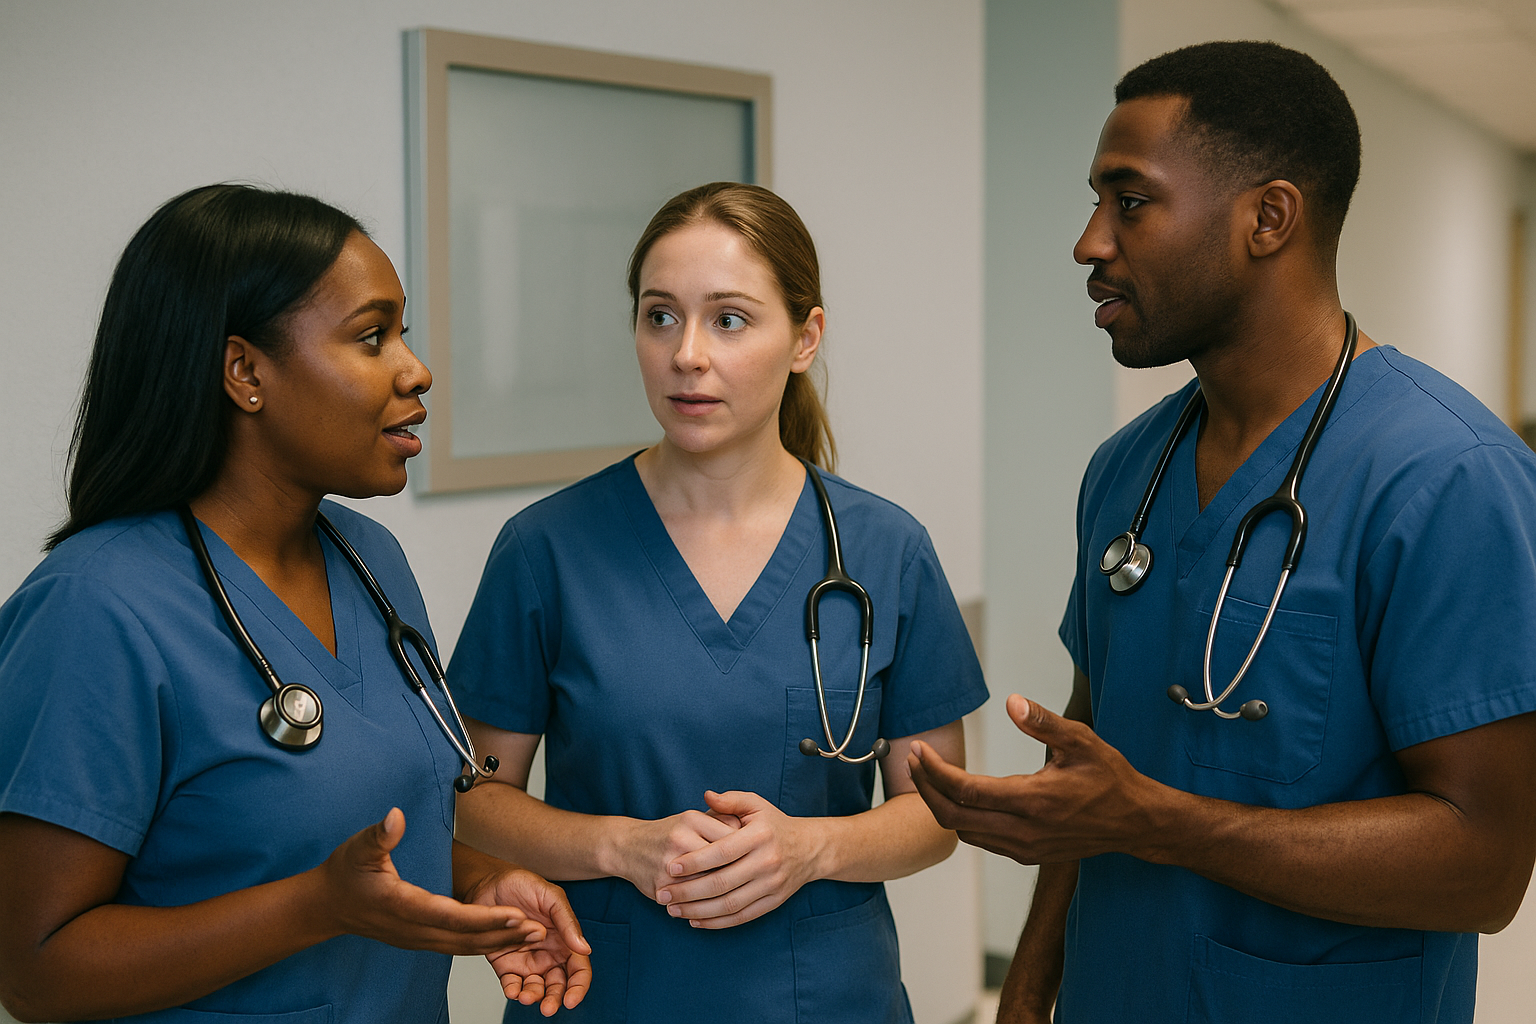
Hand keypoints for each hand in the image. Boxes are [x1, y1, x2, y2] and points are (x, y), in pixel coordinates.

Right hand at [316, 809, 541, 953]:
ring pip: (464, 947)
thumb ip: (380, 835)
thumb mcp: (358, 848)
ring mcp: (417, 939)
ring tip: (534, 937)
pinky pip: (458, 947)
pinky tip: (507, 939)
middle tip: (540, 931)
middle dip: (504, 935)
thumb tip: (396, 817)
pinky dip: (485, 945)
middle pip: (465, 939)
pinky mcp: (421, 940)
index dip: (484, 918)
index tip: (514, 914)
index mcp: (403, 906)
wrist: (327, 905)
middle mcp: (413, 929)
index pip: (451, 916)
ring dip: (500, 944)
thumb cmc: (344, 875)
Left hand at [461, 868, 592, 1015]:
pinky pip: (511, 983)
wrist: (488, 882)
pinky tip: (513, 990)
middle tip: (549, 1007)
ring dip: (534, 996)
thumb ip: (568, 922)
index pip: (578, 968)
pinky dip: (513, 991)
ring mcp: (526, 960)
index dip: (578, 986)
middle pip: (558, 984)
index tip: (572, 999)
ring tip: (527, 997)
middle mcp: (548, 953)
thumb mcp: (551, 897)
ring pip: (536, 987)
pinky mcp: (505, 963)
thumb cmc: (522, 885)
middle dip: (555, 999)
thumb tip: (584, 948)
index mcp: (564, 939)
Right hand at [612, 809, 742, 901]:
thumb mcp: (694, 819)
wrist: (628, 847)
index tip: (753, 858)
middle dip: (739, 873)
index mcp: (692, 819)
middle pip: (723, 862)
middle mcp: (680, 838)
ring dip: (725, 893)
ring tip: (738, 894)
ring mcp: (669, 864)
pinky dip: (707, 905)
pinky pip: (692, 901)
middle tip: (750, 880)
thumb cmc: (671, 833)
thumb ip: (722, 822)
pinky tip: (717, 906)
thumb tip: (751, 836)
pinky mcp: (662, 886)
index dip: (746, 851)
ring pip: (709, 884)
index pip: (731, 837)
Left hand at [655, 790, 822, 928]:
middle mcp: (767, 862)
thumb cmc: (774, 825)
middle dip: (688, 891)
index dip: (695, 861)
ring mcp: (771, 885)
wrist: (809, 849)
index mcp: (759, 836)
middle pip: (722, 882)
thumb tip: (706, 796)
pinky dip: (717, 922)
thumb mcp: (756, 805)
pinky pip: (741, 917)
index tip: (671, 866)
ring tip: (673, 910)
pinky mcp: (773, 902)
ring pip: (729, 904)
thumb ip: (730, 800)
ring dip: (698, 910)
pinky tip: (695, 920)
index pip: (722, 851)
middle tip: (664, 894)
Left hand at [907, 695, 1164, 863]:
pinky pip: (982, 840)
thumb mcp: (1081, 741)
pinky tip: (960, 796)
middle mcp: (1024, 831)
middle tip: (914, 760)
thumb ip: (1043, 722)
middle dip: (927, 787)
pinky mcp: (1027, 855)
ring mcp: (1024, 848)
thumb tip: (1012, 701)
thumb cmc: (1110, 778)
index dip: (934, 771)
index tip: (920, 749)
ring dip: (942, 804)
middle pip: (954, 816)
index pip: (965, 791)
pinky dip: (962, 818)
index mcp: (1033, 801)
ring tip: (930, 774)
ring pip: (964, 832)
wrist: (1136, 822)